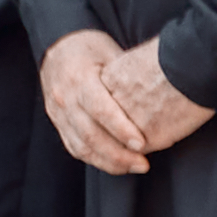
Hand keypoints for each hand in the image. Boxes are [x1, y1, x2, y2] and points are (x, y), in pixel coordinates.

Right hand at [41, 27, 216, 171]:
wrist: (57, 50)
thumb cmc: (91, 50)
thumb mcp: (110, 53)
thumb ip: (126, 76)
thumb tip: (159, 90)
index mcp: (79, 78)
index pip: (99, 108)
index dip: (120, 129)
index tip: (141, 144)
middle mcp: (64, 98)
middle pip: (90, 134)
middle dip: (118, 153)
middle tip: (143, 164)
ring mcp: (58, 113)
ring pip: (82, 146)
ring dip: (109, 162)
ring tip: (135, 167)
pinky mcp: (58, 124)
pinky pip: (75, 148)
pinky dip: (96, 160)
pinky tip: (116, 165)